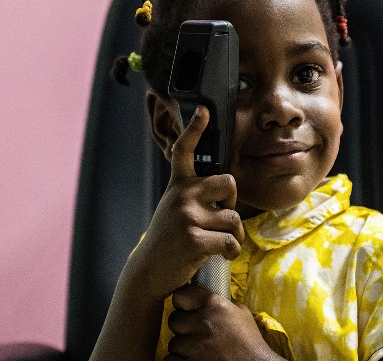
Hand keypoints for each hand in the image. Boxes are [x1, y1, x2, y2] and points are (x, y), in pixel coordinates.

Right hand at [128, 105, 244, 301]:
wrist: (148, 271)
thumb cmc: (169, 240)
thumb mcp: (174, 208)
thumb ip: (193, 194)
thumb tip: (224, 185)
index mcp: (177, 186)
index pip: (185, 150)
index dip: (194, 128)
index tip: (203, 109)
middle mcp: (181, 196)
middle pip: (229, 183)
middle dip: (232, 202)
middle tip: (221, 219)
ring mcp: (187, 217)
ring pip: (233, 218)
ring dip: (234, 235)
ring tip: (219, 244)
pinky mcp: (195, 240)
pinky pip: (231, 241)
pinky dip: (231, 251)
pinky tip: (222, 256)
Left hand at [165, 284, 281, 360]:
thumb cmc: (249, 340)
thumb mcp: (240, 312)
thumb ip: (221, 301)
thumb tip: (205, 295)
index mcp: (213, 304)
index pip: (180, 295)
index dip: (182, 302)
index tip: (186, 307)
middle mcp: (202, 322)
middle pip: (173, 320)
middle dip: (182, 327)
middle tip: (194, 332)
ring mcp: (194, 345)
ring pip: (173, 343)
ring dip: (182, 347)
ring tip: (198, 349)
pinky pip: (170, 359)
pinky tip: (192, 359)